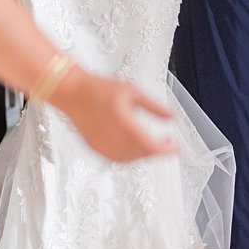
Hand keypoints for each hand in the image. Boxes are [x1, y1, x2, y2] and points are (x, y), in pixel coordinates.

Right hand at [49, 70, 175, 161]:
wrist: (72, 93)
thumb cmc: (98, 89)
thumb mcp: (131, 91)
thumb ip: (153, 107)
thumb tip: (171, 117)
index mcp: (125, 126)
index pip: (153, 147)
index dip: (167, 149)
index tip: (176, 147)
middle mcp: (114, 140)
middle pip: (143, 155)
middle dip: (157, 151)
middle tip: (166, 143)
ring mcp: (103, 147)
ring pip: (131, 160)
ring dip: (143, 155)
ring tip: (150, 144)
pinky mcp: (95, 149)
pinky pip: (117, 159)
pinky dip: (129, 156)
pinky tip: (132, 147)